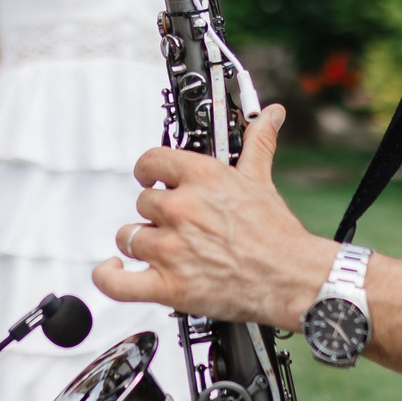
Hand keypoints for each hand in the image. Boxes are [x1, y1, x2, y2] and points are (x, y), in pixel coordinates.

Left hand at [91, 106, 332, 326]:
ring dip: (141, 244)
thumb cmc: (278, 236)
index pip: (151, 161)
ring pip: (129, 237)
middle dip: (156, 215)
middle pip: (142, 203)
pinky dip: (109, 276)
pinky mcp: (168, 285)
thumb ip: (257, 144)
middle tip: (177, 226)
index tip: (152, 178)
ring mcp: (171, 248)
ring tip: (162, 250)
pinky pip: (117, 282)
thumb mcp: (262, 181)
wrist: (293, 279)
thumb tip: (270, 115)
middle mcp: (181, 209)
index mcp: (201, 179)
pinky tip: (114, 269)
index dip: (149, 171)